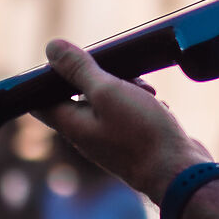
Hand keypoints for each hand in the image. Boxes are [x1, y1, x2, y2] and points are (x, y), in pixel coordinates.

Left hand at [42, 40, 210, 202]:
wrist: (178, 170)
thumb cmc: (141, 133)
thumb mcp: (108, 92)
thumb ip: (80, 70)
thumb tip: (52, 47)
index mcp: (71, 124)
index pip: (40, 100)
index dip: (49, 77)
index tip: (70, 60)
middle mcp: (85, 135)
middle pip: (78, 96)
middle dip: (99, 77)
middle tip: (122, 74)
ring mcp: (109, 140)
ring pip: (108, 103)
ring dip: (126, 89)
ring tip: (147, 91)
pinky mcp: (132, 142)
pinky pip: (128, 115)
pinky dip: (140, 103)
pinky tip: (159, 106)